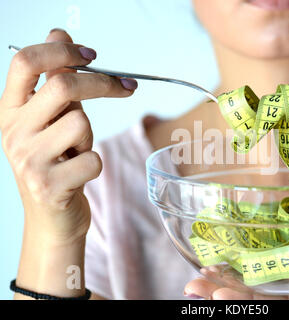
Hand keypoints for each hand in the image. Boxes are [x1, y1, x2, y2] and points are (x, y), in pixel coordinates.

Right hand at [0, 29, 136, 244]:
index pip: (25, 62)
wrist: (50, 218)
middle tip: (125, 88)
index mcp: (10, 110)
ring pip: (81, 123)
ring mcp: (29, 160)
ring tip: (77, 151)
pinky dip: (95, 164)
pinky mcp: (49, 186)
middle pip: (62, 85)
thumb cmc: (55, 163)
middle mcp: (13, 131)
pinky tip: (80, 173)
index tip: (91, 54)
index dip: (61, 50)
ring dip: (90, 136)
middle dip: (102, 84)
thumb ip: (55, 80)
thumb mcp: (50, 119)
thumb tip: (59, 32)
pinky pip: (93, 159)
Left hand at [184, 235, 288, 298]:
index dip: (254, 302)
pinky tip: (222, 267)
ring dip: (228, 286)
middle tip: (194, 286)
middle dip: (228, 295)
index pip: (285, 304)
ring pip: (261, 290)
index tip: (221, 294)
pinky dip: (244, 272)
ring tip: (196, 281)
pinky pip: (269, 274)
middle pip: (264, 300)